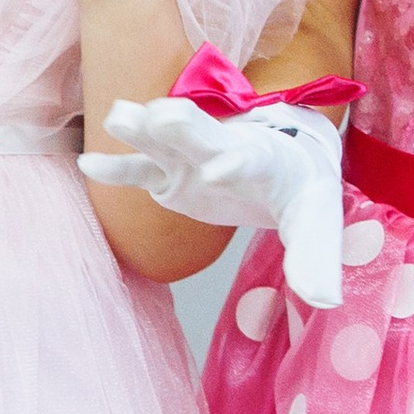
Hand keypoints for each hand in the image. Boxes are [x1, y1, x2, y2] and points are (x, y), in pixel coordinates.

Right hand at [83, 95, 348, 308]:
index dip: (237, 164)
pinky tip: (89, 163)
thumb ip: (316, 260)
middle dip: (186, 124)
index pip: (253, 160)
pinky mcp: (170, 175)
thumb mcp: (316, 224)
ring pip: (165, 140)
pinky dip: (117, 167)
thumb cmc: (301, 193)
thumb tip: (325, 301)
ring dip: (144, 128)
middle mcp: (227, 150)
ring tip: (118, 115)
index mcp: (268, 160)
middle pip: (205, 134)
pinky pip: (140, 170)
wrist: (286, 161)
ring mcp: (193, 159)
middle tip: (165, 112)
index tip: (220, 172)